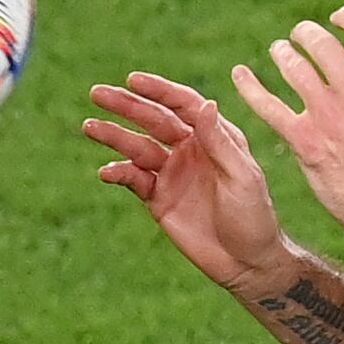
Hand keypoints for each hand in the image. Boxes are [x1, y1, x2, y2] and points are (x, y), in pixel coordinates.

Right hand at [82, 71, 293, 293]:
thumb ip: (220, 143)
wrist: (247, 263)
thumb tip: (205, 103)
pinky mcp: (158, 198)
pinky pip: (133, 180)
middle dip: (126, 106)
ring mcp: (172, 173)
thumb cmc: (254, 217)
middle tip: (97, 93)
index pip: (183, 105)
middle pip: (153, 120)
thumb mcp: (242, 177)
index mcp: (214, 136)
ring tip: (89, 127)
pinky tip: (106, 172)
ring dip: (113, 136)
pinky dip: (119, 174)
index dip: (159, 90)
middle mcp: (190, 149)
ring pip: (137, 147)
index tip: (133, 80)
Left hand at [227, 4, 343, 238]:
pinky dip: (250, 87)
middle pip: (324, 44)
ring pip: (295, 68)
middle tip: (300, 36)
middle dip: (307, 33)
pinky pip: (270, 106)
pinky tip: (240, 74)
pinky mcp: (306, 141)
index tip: (336, 19)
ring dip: (282, 53)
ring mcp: (330, 118)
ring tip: (280, 51)